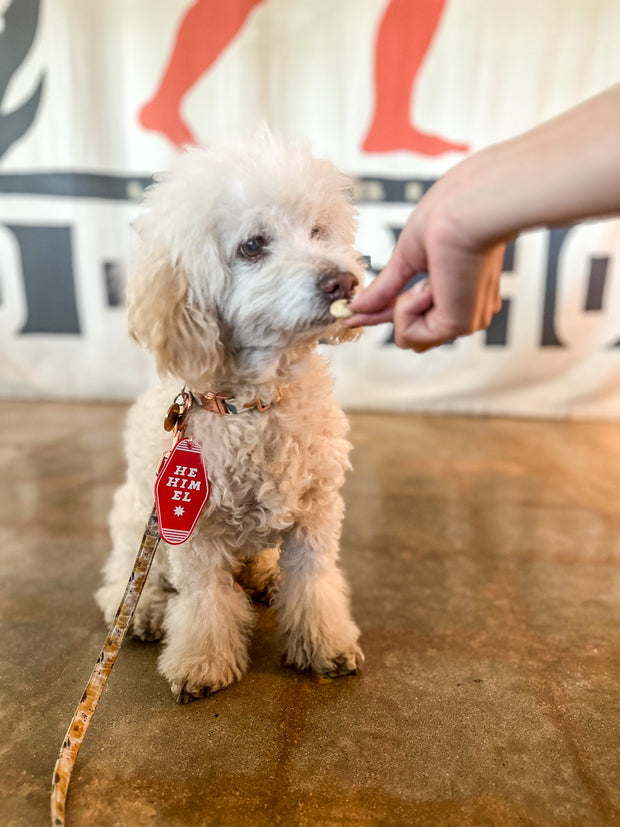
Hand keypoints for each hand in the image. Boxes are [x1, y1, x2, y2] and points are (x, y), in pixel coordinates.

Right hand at [347, 197, 503, 351]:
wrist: (468, 207)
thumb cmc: (449, 214)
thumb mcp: (407, 257)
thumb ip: (385, 287)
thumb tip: (357, 306)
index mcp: (460, 289)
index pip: (416, 313)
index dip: (383, 314)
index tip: (353, 315)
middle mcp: (468, 308)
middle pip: (413, 333)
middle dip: (390, 313)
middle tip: (371, 304)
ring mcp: (466, 319)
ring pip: (409, 337)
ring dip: (402, 307)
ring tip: (424, 280)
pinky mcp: (459, 325)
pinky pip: (410, 335)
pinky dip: (406, 310)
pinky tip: (425, 287)